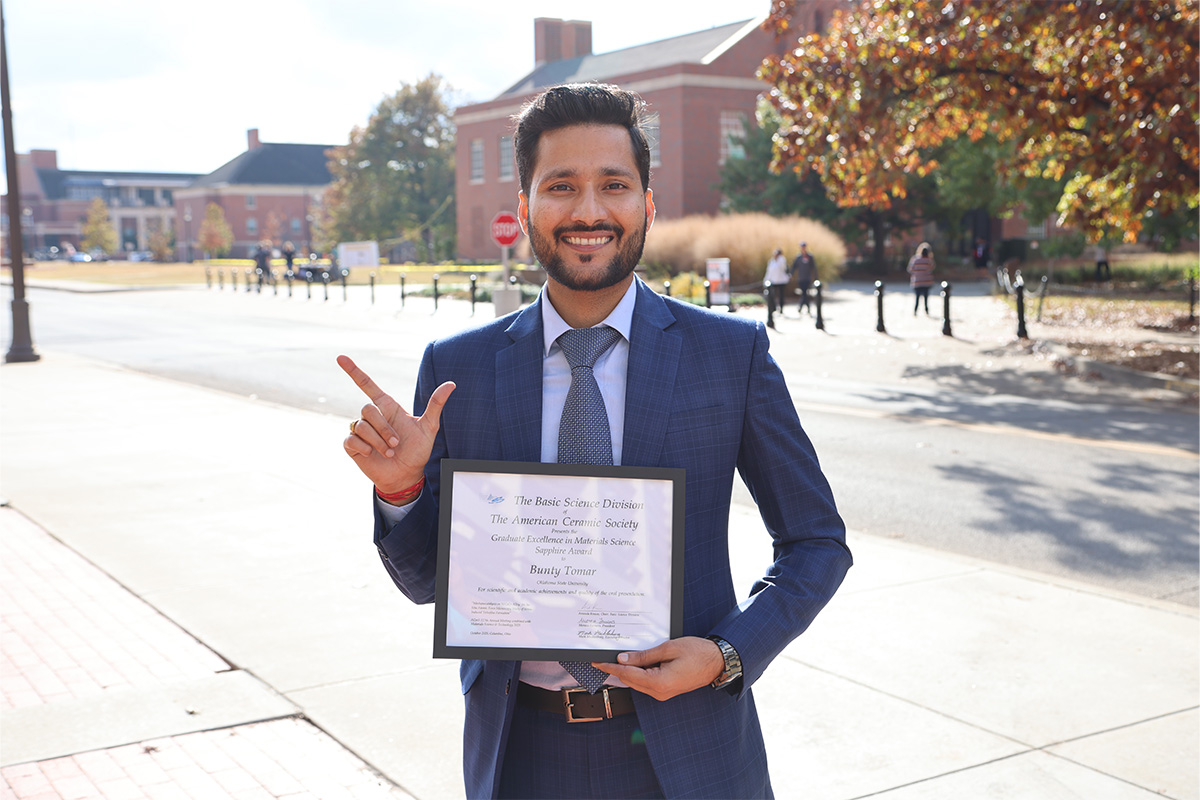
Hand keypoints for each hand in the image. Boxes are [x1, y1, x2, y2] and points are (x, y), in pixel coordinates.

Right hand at [337, 355, 454, 496]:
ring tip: (389, 452)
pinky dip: (364, 448)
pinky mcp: (353, 446)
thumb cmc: (417, 451)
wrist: (407, 475)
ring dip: (378, 441)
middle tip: (396, 444)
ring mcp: (361, 431)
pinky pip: (351, 439)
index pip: (367, 386)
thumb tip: (451, 384)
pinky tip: (372, 454)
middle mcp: (373, 417)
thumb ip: (436, 405)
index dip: (354, 371)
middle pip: (367, 409)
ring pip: (361, 426)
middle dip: (383, 428)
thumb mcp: (429, 428)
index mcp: (387, 408)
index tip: (340, 358)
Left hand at [593, 636, 723, 700]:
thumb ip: (644, 655)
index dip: (610, 667)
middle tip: (602, 657)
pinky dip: (638, 673)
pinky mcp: (666, 690)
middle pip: (630, 680)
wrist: (717, 662)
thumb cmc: (697, 653)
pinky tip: (635, 662)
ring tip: (617, 656)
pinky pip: (646, 682)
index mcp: (659, 683)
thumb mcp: (668, 648)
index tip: (597, 662)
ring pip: (637, 682)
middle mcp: (659, 692)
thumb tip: (623, 658)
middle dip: (616, 669)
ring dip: (628, 671)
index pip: (628, 674)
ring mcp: (663, 693)